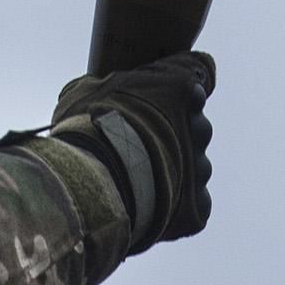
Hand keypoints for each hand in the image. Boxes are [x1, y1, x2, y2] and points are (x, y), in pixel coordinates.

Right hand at [46, 51, 214, 252]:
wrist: (95, 181)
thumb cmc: (87, 130)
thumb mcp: (84, 91)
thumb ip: (103, 84)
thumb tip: (90, 86)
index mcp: (179, 89)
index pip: (197, 76)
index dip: (180, 92)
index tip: (164, 101)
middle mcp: (199, 127)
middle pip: (198, 129)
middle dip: (177, 136)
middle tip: (143, 147)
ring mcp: (200, 169)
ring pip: (197, 170)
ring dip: (177, 173)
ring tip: (141, 182)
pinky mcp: (197, 208)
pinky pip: (195, 205)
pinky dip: (178, 208)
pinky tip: (151, 207)